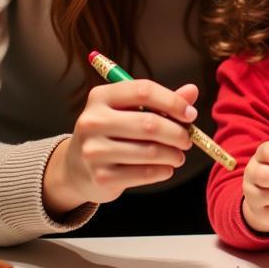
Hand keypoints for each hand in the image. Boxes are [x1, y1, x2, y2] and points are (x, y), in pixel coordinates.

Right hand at [43, 80, 199, 214]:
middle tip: (188, 140)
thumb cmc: (112, 133)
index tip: (190, 114)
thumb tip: (192, 91)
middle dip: (178, 133)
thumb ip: (161, 101)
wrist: (76, 168)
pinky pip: (144, 173)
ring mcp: (94, 150)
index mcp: (101, 97)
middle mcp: (93, 121)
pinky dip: (163, 171)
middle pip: (149, 123)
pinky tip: (166, 168)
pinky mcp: (101, 176)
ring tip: (178, 155)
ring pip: (150, 151)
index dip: (173, 102)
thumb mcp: (130, 111)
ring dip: (173, 154)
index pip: (143, 91)